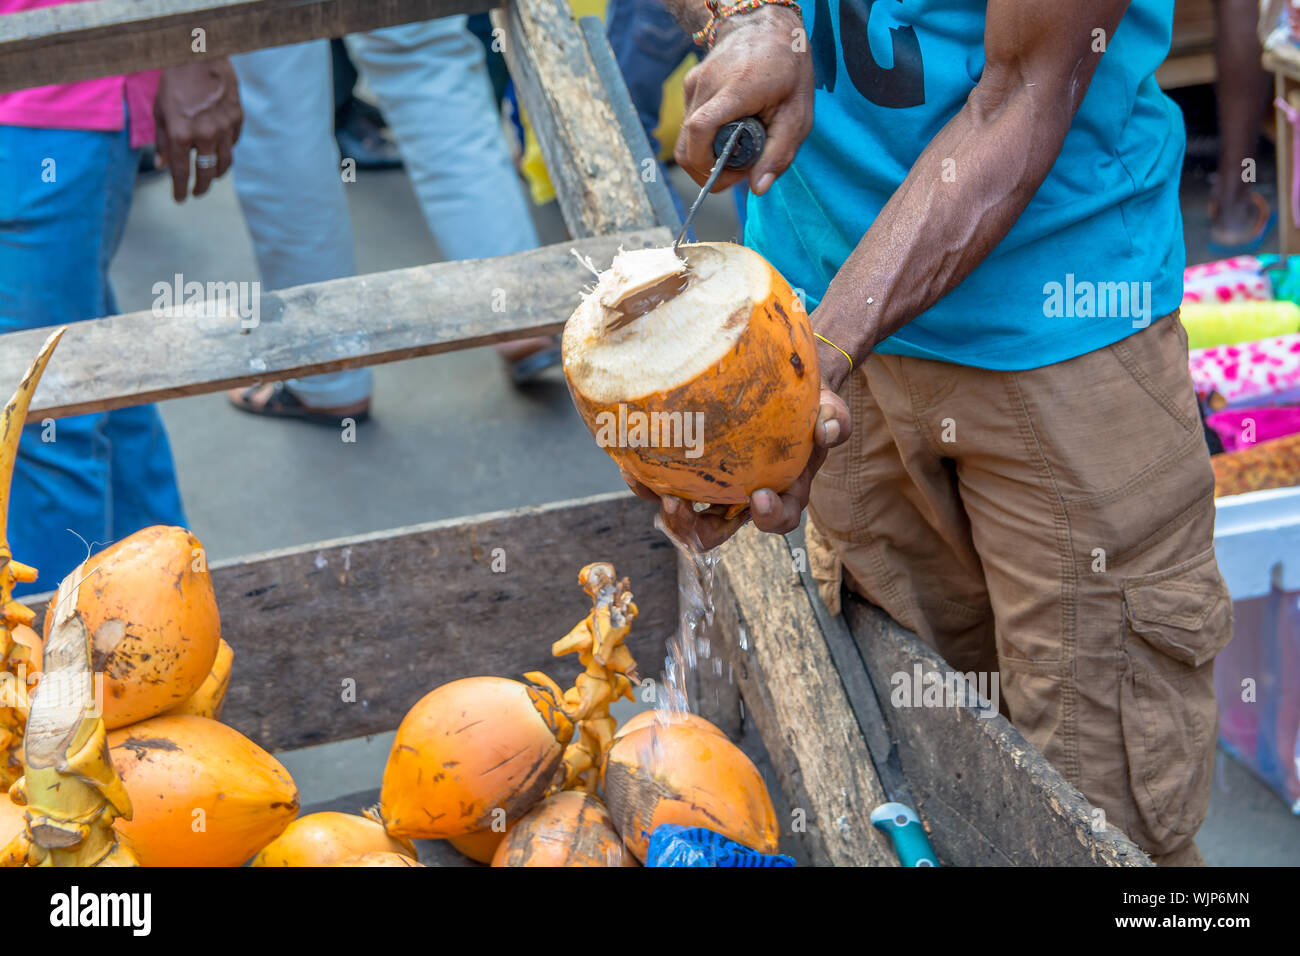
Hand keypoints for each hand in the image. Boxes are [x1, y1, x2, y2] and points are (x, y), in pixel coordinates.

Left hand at [154, 58, 242, 201]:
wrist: (200, 56)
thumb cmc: (175, 81)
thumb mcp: (160, 110)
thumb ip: (162, 141)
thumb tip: (162, 165)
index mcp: (180, 133)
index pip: (181, 172)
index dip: (180, 189)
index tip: (180, 199)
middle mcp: (205, 135)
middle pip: (206, 174)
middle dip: (201, 187)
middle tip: (197, 192)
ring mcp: (224, 129)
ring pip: (224, 164)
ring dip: (215, 174)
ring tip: (209, 176)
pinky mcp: (238, 120)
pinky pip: (232, 145)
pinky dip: (225, 151)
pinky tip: (218, 151)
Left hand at [621, 383, 851, 550]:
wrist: (780, 392)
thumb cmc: (808, 407)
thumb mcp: (828, 411)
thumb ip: (835, 421)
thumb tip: (829, 429)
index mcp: (783, 494)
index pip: (777, 519)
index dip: (768, 516)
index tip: (758, 496)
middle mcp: (743, 501)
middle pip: (717, 531)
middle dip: (695, 528)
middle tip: (677, 506)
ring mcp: (715, 490)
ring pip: (686, 515)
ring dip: (665, 508)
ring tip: (648, 484)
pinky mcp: (691, 473)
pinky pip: (666, 484)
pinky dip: (647, 479)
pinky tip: (632, 461)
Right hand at [675, 6, 813, 196]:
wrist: (766, 24)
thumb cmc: (787, 68)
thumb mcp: (797, 114)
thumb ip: (779, 153)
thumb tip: (758, 189)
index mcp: (734, 89)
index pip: (700, 132)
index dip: (708, 165)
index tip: (732, 175)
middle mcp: (706, 85)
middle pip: (686, 148)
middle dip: (707, 171)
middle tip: (738, 171)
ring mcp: (693, 84)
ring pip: (686, 140)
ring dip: (707, 156)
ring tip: (737, 151)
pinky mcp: (690, 85)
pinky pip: (690, 124)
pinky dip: (706, 139)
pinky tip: (730, 132)